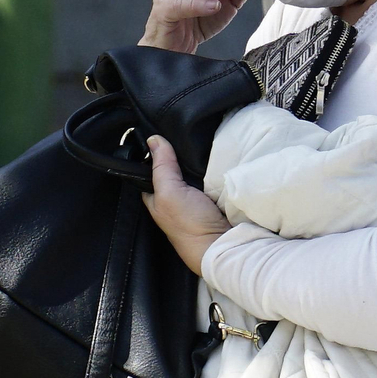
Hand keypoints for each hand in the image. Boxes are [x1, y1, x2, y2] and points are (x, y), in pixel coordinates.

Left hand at [141, 135, 230, 274]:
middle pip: (177, 168)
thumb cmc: (189, 225)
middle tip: (188, 132)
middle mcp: (177, 197)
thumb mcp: (169, 193)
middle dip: (182, 154)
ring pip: (197, 171)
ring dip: (202, 160)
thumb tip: (153, 140)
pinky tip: (221, 157)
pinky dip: (217, 168)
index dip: (155, 153)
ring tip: (206, 139)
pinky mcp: (218, 198)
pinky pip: (215, 177)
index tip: (163, 132)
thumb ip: (161, 167)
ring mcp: (198, 198)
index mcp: (158, 198)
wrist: (224, 245)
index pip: (152, 170)